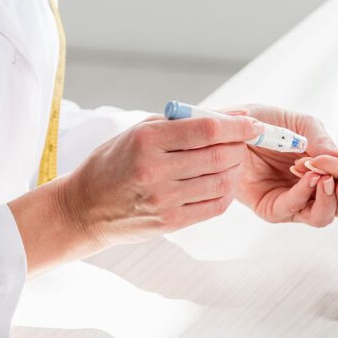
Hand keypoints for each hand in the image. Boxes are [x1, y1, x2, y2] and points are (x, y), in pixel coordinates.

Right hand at [46, 114, 262, 248]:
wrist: (85, 207)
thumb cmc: (116, 162)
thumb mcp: (140, 132)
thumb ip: (184, 122)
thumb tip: (234, 115)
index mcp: (147, 140)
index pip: (206, 129)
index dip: (237, 125)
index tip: (253, 123)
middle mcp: (154, 170)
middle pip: (218, 155)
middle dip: (239, 146)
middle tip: (243, 142)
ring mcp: (163, 199)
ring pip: (221, 181)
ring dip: (236, 169)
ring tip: (233, 161)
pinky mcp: (170, 222)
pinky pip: (215, 206)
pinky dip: (226, 192)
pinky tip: (222, 182)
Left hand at [230, 104, 337, 225]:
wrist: (225, 127)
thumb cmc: (262, 122)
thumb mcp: (301, 123)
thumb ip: (323, 141)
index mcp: (328, 170)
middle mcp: (314, 190)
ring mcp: (294, 202)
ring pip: (324, 217)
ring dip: (331, 201)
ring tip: (330, 181)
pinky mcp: (272, 209)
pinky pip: (294, 209)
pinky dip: (305, 195)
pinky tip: (310, 179)